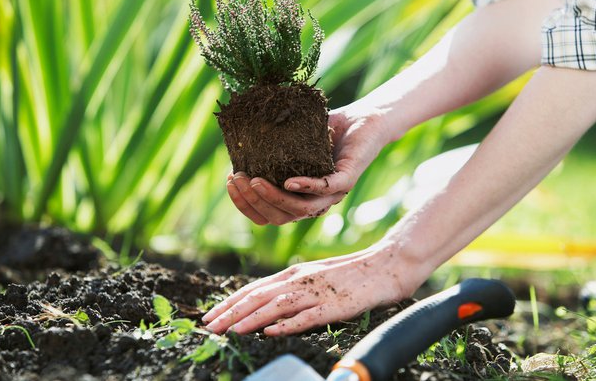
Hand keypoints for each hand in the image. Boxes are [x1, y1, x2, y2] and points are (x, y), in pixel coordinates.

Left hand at [201, 245, 426, 335]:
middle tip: (208, 327)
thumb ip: (292, 289)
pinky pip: (309, 316)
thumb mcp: (316, 277)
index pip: (254, 288)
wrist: (387, 264)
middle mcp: (301, 279)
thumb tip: (266, 308)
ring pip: (277, 305)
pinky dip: (288, 324)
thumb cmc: (352, 273)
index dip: (229, 302)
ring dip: (251, 318)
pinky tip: (272, 332)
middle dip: (230, 312)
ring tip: (230, 331)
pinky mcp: (336, 304)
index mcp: (295, 272)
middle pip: (259, 296)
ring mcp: (318, 291)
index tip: (209, 315)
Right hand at [227, 107, 391, 224]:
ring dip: (274, 199)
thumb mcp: (291, 141)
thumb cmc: (325, 130)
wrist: (362, 118)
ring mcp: (333, 193)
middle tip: (237, 180)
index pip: (269, 215)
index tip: (230, 183)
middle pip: (281, 217)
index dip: (246, 205)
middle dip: (254, 202)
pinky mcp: (348, 178)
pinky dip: (306, 187)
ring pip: (302, 210)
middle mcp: (315, 201)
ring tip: (255, 182)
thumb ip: (268, 150)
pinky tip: (288, 181)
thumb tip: (233, 146)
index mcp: (299, 198)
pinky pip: (326, 189)